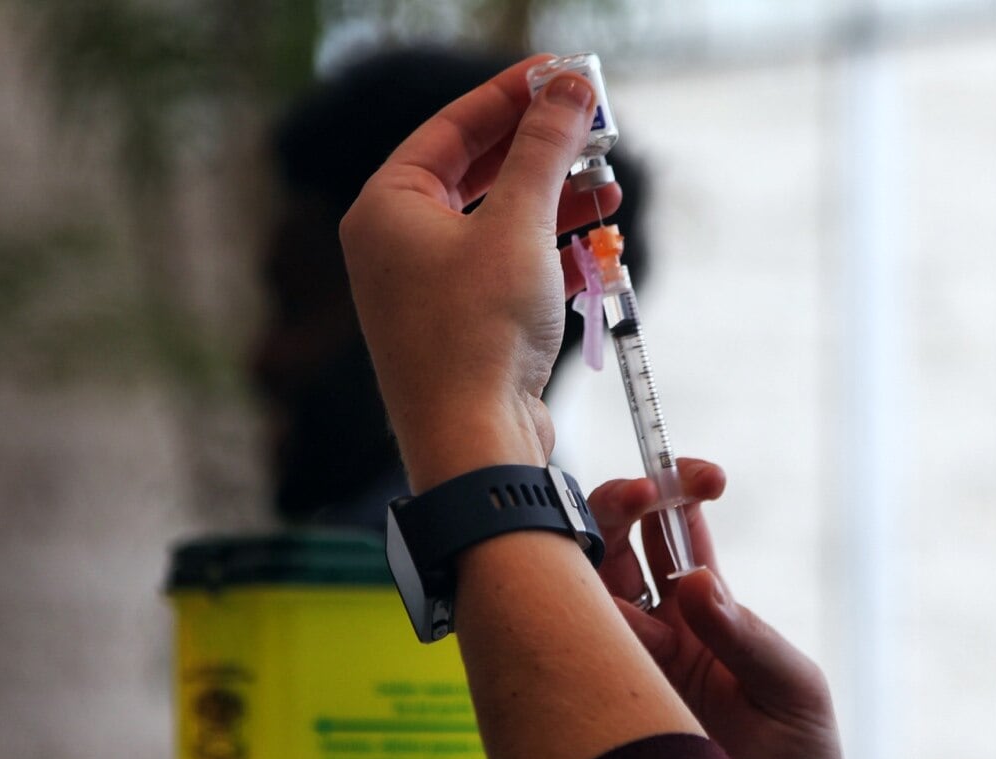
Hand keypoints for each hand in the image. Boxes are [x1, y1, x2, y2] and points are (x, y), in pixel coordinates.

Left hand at [339, 56, 618, 490]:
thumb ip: (543, 149)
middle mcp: (397, 244)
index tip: (562, 75)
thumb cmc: (477, 334)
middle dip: (541, 153)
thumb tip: (569, 88)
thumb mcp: (518, 226)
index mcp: (386, 208)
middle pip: (476, 172)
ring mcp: (427, 287)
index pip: (450, 127)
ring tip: (608, 187)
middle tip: (594, 129)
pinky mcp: (461, 324)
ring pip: (498, 222)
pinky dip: (549, 254)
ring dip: (555, 205)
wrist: (473, 446)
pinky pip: (506, 268)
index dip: (510, 96)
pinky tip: (597, 246)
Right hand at [589, 460, 885, 758]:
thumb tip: (696, 581)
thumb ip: (748, 636)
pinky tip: (567, 602)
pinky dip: (561, 614)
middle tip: (640, 493)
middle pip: (616, 542)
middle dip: (620, 503)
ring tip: (609, 538)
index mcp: (706, 609)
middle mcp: (657, 626)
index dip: (679, 491)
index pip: (677, 532)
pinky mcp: (598, 695)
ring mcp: (624, 659)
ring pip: (583, 584)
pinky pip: (569, 645)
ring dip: (588, 550)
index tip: (700, 476)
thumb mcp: (794, 691)